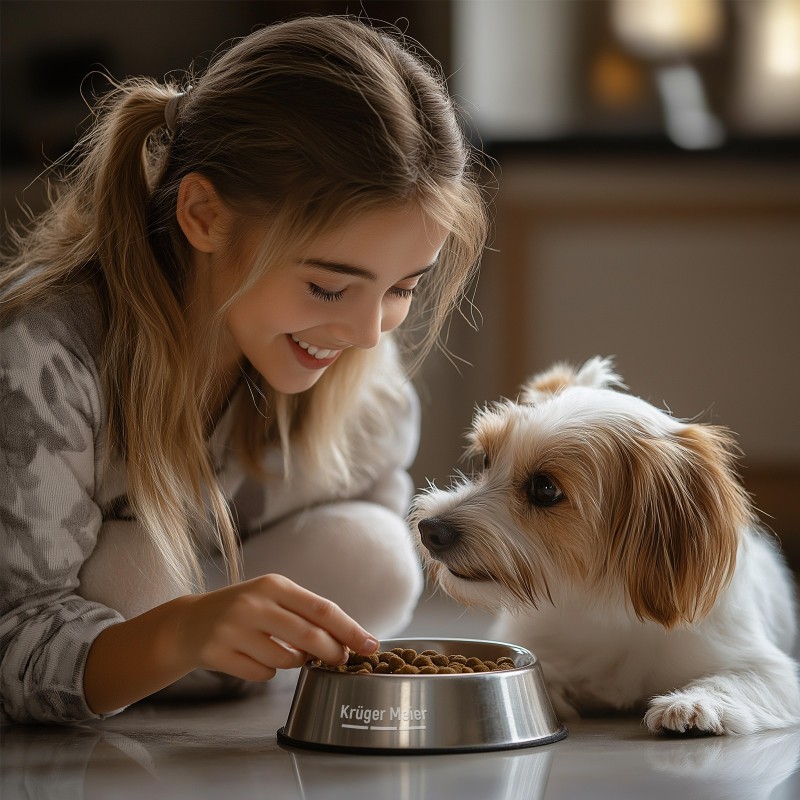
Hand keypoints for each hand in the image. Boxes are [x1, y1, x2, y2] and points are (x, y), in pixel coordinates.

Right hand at [178, 574, 377, 681]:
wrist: (190, 622)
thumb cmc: (244, 610)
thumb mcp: (273, 598)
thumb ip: (306, 614)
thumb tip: (346, 640)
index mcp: (274, 585)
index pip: (322, 609)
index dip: (350, 629)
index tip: (371, 645)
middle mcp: (253, 604)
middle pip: (309, 637)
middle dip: (332, 653)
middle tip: (340, 660)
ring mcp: (233, 629)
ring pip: (285, 660)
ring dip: (294, 663)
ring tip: (281, 650)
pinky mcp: (217, 653)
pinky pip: (261, 674)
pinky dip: (266, 672)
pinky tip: (254, 657)